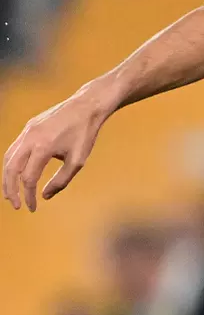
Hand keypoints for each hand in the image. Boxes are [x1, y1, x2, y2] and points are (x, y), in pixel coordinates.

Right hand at [3, 88, 110, 210]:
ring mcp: (27, 131)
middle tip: (15, 205)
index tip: (32, 208)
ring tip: (11, 193)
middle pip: (11, 169)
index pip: (28, 178)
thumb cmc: (84, 134)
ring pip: (8, 158)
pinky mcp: (28, 127)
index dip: (28, 196)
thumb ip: (61, 180)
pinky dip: (12, 164)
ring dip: (7, 177)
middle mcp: (30, 138)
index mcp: (43, 147)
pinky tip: (17, 174)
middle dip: (10, 190)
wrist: (86, 106)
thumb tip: (45, 196)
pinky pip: (14, 148)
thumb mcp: (78, 161)